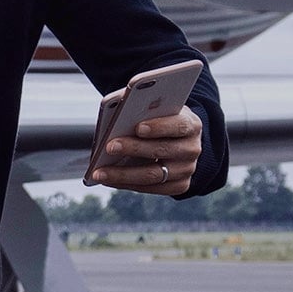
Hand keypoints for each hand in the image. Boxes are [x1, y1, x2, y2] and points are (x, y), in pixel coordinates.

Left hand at [90, 108, 204, 195]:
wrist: (176, 139)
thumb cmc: (159, 118)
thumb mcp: (155, 107)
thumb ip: (138, 103)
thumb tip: (111, 105)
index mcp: (191, 124)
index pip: (179, 125)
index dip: (159, 127)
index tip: (138, 127)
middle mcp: (192, 149)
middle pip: (163, 151)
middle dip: (134, 148)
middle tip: (109, 147)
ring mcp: (187, 170)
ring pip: (154, 175)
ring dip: (124, 174)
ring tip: (100, 172)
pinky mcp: (179, 186)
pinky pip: (151, 188)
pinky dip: (127, 184)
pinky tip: (108, 179)